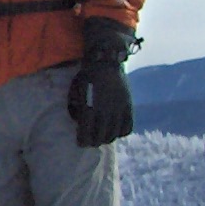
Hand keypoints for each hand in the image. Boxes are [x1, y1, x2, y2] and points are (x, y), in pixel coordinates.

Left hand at [67, 18, 138, 147]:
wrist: (106, 62)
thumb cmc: (86, 78)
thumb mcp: (76, 93)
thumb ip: (77, 110)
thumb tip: (80, 123)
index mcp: (90, 109)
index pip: (87, 134)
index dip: (83, 141)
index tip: (80, 142)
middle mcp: (106, 112)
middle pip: (100, 138)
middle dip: (93, 141)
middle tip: (90, 141)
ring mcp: (119, 110)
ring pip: (114, 135)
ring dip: (107, 138)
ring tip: (102, 136)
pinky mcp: (129, 107)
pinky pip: (127, 128)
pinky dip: (121, 132)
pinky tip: (115, 129)